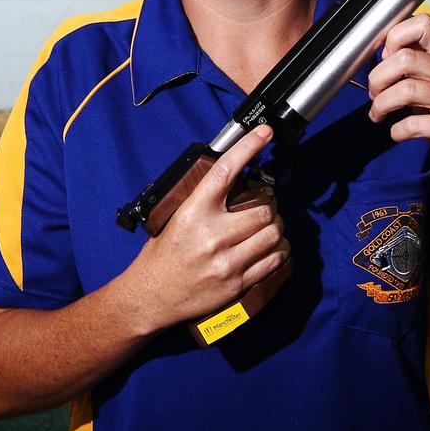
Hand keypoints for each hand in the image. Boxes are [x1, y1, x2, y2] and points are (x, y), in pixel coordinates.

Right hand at [127, 124, 289, 330]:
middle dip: (270, 203)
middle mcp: (212, 234)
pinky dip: (279, 249)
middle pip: (263, 208)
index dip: (248, 147)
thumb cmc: (161, 255)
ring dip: (276, 227)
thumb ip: (203, 199)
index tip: (264, 133)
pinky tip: (271, 246)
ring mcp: (227, 260)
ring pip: (273, 233)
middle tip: (266, 203)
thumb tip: (232, 177)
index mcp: (193, 212)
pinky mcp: (237, 282)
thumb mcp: (175, 218)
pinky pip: (274, 260)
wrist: (150, 297)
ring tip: (268, 226)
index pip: (225, 171)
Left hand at [367, 13, 429, 192]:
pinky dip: (396, 130)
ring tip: (378, 114)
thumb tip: (383, 52)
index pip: (423, 25)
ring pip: (406, 89)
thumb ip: (412, 69)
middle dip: (378, 77)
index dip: (395, 38)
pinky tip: (396, 133)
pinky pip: (414, 124)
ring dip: (381, 104)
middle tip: (374, 94)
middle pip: (406, 58)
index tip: (384, 60)